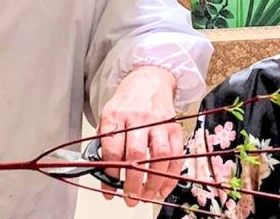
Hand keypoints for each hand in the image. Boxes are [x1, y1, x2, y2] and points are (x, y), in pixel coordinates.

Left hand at [97, 66, 182, 205]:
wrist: (149, 80)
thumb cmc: (126, 103)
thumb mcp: (109, 116)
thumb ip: (106, 143)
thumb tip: (104, 176)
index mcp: (115, 115)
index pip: (112, 149)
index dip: (110, 173)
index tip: (109, 189)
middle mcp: (138, 118)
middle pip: (136, 154)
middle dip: (133, 182)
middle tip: (130, 199)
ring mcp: (158, 122)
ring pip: (159, 156)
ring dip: (153, 181)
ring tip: (146, 196)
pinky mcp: (174, 126)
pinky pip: (175, 155)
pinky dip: (171, 175)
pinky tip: (163, 188)